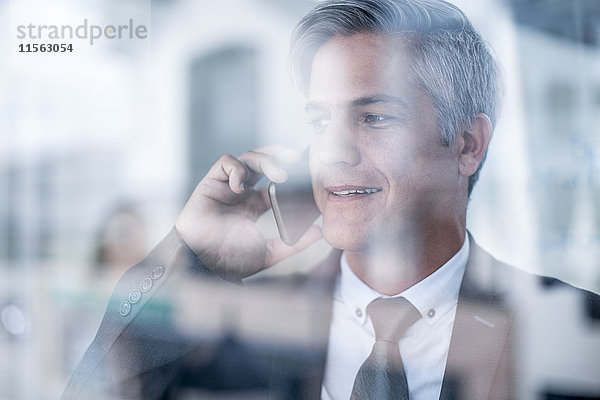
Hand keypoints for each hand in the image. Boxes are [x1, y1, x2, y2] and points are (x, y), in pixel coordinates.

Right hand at [175, 146, 322, 280]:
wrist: (204, 266)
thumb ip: (295, 243)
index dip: (290, 171)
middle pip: (262, 161)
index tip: (308, 169)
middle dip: (279, 154)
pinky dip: (236, 169)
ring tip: (278, 175)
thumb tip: (321, 232)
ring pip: (247, 158)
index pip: (275, 180)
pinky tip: (241, 187)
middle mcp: (241, 192)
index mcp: (255, 204)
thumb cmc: (231, 262)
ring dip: (265, 161)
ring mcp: (226, 186)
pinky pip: (224, 163)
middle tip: (297, 157)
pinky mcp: (210, 184)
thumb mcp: (270, 252)